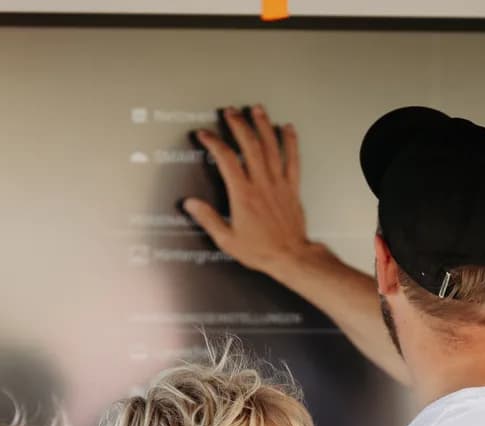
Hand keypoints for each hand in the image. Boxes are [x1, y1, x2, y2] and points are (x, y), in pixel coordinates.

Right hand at [182, 106, 315, 281]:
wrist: (290, 256)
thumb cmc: (261, 250)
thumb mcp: (227, 239)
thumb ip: (208, 219)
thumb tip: (191, 205)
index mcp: (243, 195)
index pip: (226, 159)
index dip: (214, 143)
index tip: (205, 135)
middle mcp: (261, 184)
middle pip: (249, 145)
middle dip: (238, 125)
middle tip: (231, 112)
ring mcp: (278, 183)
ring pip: (271, 146)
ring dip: (262, 125)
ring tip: (256, 109)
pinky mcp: (292, 187)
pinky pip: (292, 158)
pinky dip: (290, 141)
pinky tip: (288, 128)